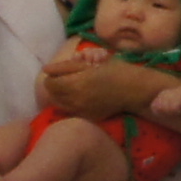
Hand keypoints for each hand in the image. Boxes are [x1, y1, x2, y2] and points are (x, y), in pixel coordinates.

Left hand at [39, 48, 163, 121]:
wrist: (134, 90)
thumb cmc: (114, 71)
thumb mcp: (90, 63)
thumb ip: (66, 67)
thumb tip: (46, 69)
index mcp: (76, 84)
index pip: (49, 83)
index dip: (53, 76)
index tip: (62, 72)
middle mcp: (76, 101)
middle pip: (52, 95)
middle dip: (56, 86)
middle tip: (68, 78)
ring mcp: (82, 111)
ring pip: (60, 104)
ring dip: (62, 95)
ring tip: (74, 87)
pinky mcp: (88, 117)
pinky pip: (72, 110)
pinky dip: (72, 104)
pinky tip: (83, 96)